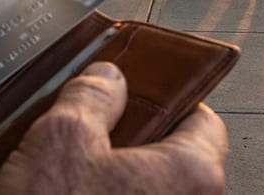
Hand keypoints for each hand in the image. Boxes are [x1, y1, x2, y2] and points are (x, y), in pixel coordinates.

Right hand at [0, 62, 226, 194]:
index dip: (163, 101)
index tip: (134, 95)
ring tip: (63, 171)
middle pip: (170, 158)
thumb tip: (107, 80)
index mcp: (193, 173)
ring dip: (108, 178)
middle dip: (127, 142)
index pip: (201, 119)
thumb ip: (91, 98)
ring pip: (143, 192)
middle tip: (88, 131)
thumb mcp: (61, 140)